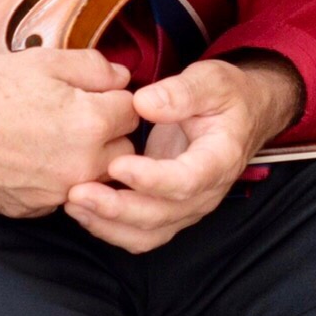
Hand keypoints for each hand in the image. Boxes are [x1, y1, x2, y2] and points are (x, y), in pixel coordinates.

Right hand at [0, 48, 138, 216]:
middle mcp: (81, 164)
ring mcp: (56, 192)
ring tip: (58, 140)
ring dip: (88, 161)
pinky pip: (63, 195)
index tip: (98, 95)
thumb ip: (95, 67)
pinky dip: (58, 180)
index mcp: (92, 122)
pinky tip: (35, 161)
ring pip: (96, 178)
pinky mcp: (32, 209)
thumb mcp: (46, 60)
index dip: (116, 99)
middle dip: (110, 133)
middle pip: (123, 150)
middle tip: (80, 118)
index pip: (133, 112)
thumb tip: (121, 77)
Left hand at [65, 56, 302, 252]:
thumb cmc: (226, 95)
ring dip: (108, 224)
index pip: (187, 181)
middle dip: (116, 208)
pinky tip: (84, 209)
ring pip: (147, 233)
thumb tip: (143, 103)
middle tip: (78, 190)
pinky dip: (110, 228)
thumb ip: (181, 92)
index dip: (151, 178)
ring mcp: (188, 208)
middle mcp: (207, 193)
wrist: (241, 115)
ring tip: (74, 201)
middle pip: (161, 215)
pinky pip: (140, 235)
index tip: (117, 163)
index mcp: (221, 159)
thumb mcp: (211, 80)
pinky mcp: (170, 213)